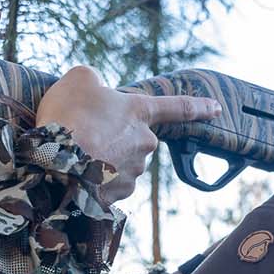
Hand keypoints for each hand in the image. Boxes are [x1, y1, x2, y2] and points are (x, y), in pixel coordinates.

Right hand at [35, 66, 219, 204]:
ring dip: (102, 161)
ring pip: (119, 165)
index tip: (217, 108)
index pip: (177, 107)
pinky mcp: (119, 194)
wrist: (56, 159)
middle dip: (114, 140)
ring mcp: (133, 171)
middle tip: (85, 135)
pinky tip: (75, 173)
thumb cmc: (68, 114)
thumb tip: (96, 89)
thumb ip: (93, 79)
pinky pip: (108, 186)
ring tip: (75, 155)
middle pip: (134, 141)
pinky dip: (94, 181)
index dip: (198, 106)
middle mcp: (144, 143)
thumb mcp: (78, 79)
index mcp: (140, 112)